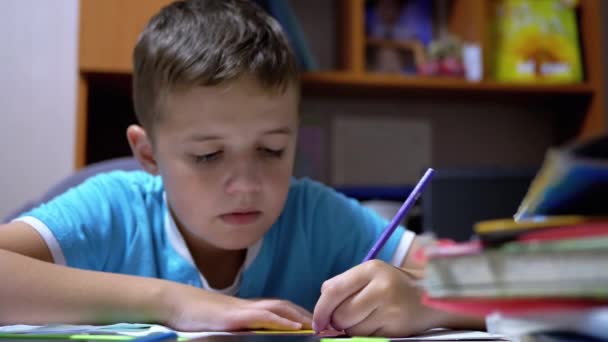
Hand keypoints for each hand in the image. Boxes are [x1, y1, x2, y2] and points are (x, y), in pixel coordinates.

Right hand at [164, 283, 311, 331]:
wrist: (175, 304)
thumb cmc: (197, 317)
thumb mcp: (225, 325)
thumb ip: (243, 328)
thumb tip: (258, 334)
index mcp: (250, 310)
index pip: (282, 310)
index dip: (301, 316)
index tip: (319, 325)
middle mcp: (251, 306)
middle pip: (287, 307)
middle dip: (308, 316)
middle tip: (328, 327)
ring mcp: (243, 309)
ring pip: (279, 309)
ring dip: (301, 317)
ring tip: (319, 327)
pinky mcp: (234, 316)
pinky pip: (262, 316)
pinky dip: (280, 320)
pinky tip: (296, 326)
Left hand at [312, 260, 439, 336]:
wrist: (432, 295)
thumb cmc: (395, 284)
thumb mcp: (372, 274)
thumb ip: (346, 284)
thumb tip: (321, 306)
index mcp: (371, 269)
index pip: (333, 290)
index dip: (320, 309)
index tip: (318, 320)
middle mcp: (381, 288)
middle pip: (341, 314)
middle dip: (337, 322)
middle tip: (346, 319)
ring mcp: (390, 310)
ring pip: (353, 330)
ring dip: (352, 329)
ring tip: (367, 318)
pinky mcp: (397, 328)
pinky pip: (368, 338)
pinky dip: (367, 335)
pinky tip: (378, 324)